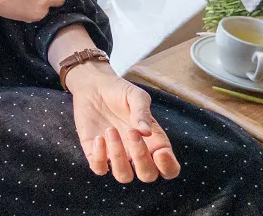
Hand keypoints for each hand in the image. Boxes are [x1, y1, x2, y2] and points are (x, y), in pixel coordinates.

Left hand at [66, 61, 180, 182]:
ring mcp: (117, 156)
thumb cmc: (120, 92)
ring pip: (124, 176)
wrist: (94, 86)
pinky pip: (100, 169)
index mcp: (154, 142)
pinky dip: (99, 157)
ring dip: (118, 157)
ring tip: (111, 130)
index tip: (160, 152)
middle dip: (141, 158)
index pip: (169, 168)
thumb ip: (142, 112)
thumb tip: (146, 132)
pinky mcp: (96, 154)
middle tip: (131, 133)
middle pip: (147, 175)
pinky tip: (99, 137)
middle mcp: (137, 153)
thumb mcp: (136, 96)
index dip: (168, 167)